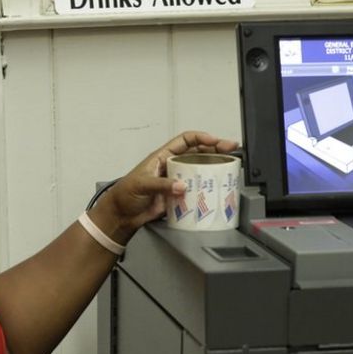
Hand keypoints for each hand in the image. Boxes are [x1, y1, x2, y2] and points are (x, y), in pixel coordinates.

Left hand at [90, 131, 238, 243]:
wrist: (121, 215)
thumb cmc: (125, 194)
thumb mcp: (141, 185)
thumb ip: (161, 185)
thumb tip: (181, 187)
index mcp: (162, 156)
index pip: (185, 140)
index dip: (200, 137)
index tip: (214, 140)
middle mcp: (172, 166)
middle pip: (197, 153)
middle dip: (215, 149)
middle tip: (231, 151)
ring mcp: (176, 181)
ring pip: (199, 170)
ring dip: (214, 168)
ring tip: (229, 167)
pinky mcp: (178, 196)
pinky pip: (195, 190)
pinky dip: (206, 189)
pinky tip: (216, 189)